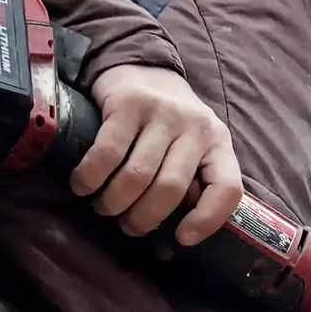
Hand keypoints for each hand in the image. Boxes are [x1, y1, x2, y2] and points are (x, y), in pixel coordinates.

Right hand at [69, 61, 242, 244]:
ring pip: (137, 176)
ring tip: (103, 208)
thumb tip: (169, 246)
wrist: (141, 65)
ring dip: (113, 203)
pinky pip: (107, 153)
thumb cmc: (166, 122)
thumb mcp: (190, 147)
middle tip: (127, 227)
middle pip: (170, 189)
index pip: (227, 188)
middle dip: (143, 219)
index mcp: (218, 143)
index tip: (181, 240)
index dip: (207, 220)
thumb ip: (188, 184)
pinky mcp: (130, 103)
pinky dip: (91, 178)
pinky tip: (82, 186)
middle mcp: (196, 127)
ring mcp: (163, 113)